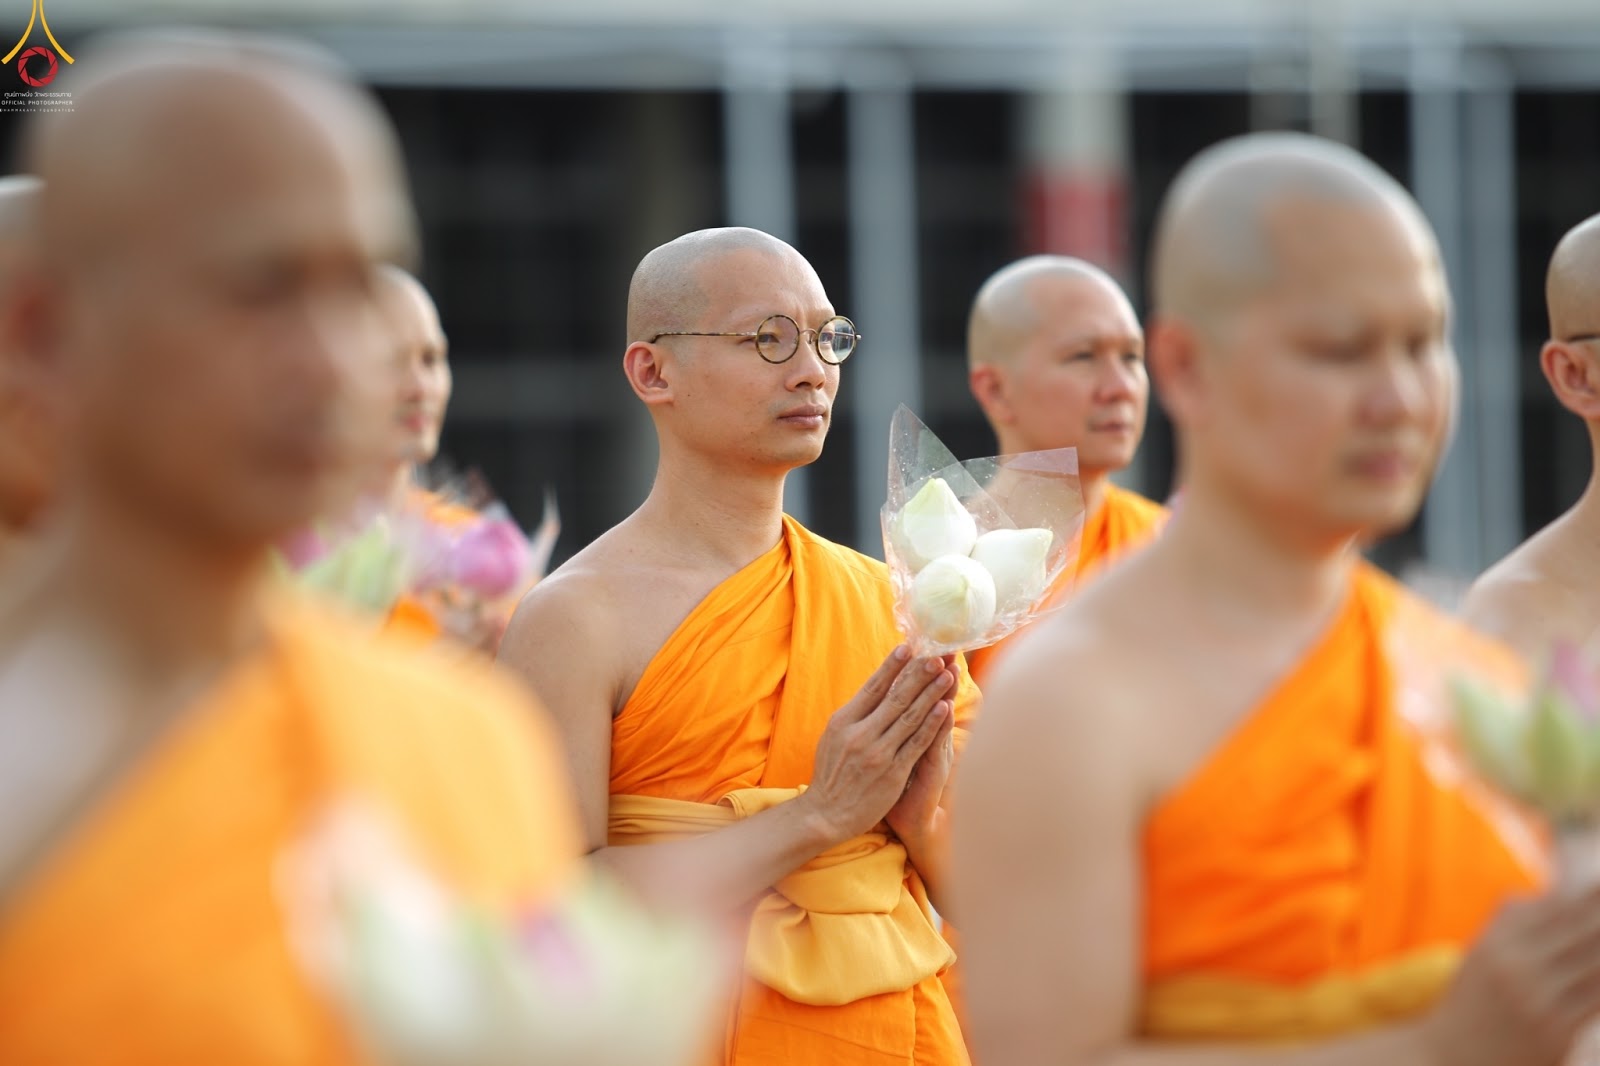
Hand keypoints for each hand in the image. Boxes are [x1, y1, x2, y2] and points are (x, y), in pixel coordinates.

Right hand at [802, 647, 954, 846]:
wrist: (826, 814)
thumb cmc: (831, 774)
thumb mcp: (833, 737)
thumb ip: (854, 714)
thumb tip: (875, 688)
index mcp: (843, 721)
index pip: (873, 687)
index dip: (893, 666)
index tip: (909, 647)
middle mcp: (860, 733)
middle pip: (895, 697)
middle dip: (918, 673)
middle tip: (936, 654)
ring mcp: (877, 753)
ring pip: (910, 716)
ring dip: (931, 693)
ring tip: (947, 674)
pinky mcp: (892, 772)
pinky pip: (916, 743)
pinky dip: (932, 724)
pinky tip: (945, 708)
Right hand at [1419, 882, 1599, 1065]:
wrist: (1447, 1059)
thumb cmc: (1472, 1003)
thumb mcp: (1481, 954)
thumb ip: (1512, 919)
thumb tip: (1558, 890)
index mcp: (1498, 942)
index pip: (1559, 908)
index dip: (1593, 895)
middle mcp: (1517, 967)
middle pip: (1584, 931)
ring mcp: (1539, 1001)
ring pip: (1597, 963)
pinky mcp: (1558, 1032)